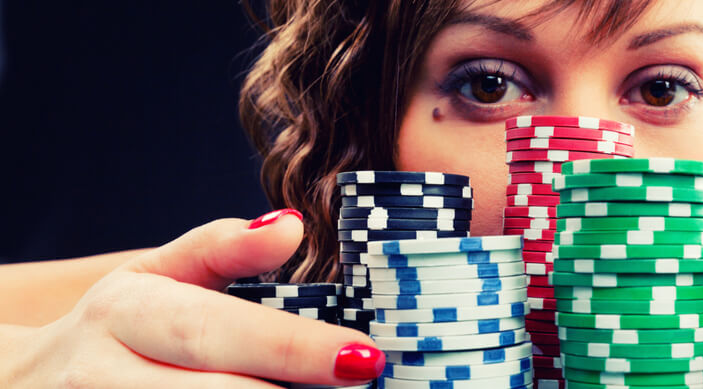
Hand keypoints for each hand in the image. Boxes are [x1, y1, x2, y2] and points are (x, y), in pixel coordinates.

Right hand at [6, 209, 383, 386]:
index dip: (293, 348)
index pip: (216, 330)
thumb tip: (291, 227)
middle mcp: (102, 375)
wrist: (23, 382)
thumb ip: (223, 250)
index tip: (362, 358)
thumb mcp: (157, 275)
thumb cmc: (119, 325)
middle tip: (362, 385)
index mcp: (127, 312)